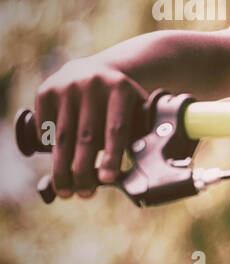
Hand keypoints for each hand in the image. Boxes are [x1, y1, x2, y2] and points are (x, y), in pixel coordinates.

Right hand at [34, 57, 147, 198]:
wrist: (92, 69)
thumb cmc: (119, 101)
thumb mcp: (135, 107)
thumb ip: (141, 131)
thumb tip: (150, 166)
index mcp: (121, 89)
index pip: (116, 129)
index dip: (111, 156)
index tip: (107, 180)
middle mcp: (93, 84)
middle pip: (86, 137)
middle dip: (83, 170)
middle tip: (85, 194)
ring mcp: (67, 86)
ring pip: (63, 137)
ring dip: (63, 168)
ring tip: (67, 191)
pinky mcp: (46, 91)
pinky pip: (46, 128)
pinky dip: (50, 148)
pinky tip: (57, 164)